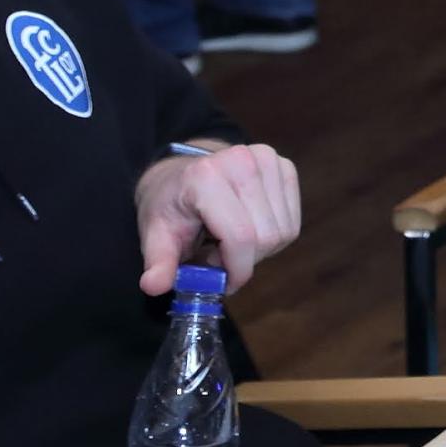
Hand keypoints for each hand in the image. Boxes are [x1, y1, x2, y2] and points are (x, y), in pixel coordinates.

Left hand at [135, 145, 300, 293]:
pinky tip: (250, 226)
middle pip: (266, 237)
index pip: (241, 237)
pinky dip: (273, 235)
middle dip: (245, 260)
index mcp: (206, 177)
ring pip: (283, 232)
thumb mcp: (156, 236)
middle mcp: (241, 160)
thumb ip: (158, 262)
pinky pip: (292, 221)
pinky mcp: (283, 165)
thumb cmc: (170, 208)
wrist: (182, 175)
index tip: (222, 283)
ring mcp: (266, 159)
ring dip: (260, 249)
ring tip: (231, 239)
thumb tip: (153, 286)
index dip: (236, 270)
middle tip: (219, 255)